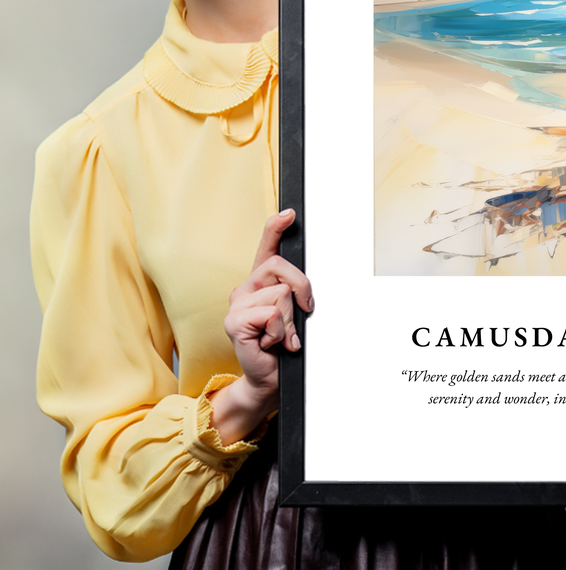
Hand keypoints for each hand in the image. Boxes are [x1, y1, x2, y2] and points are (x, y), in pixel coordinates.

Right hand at [209, 209, 313, 443]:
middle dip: (302, 289)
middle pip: (281, 267)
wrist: (269, 378)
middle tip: (302, 313)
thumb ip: (295, 294)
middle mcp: (245, 288)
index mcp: (260, 282)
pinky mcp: (234, 322)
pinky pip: (272, 314)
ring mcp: (236, 305)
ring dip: (290, 321)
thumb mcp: (294, 314)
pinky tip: (271, 343)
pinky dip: (280, 332)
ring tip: (281, 336)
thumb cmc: (283, 346)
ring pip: (281, 294)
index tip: (290, 214)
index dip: (276, 227)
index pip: (266, 247)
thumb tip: (305, 286)